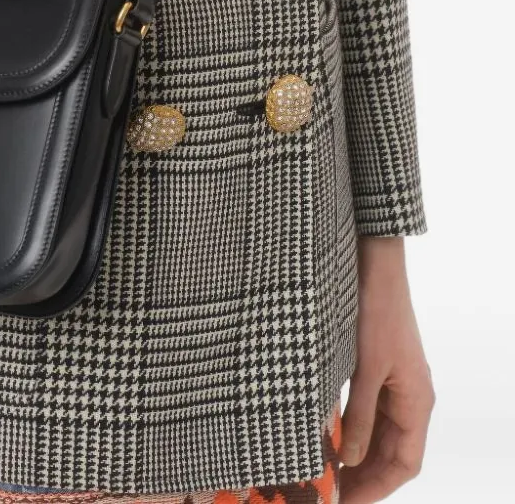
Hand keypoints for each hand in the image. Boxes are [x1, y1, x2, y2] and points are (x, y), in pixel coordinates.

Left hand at [340, 237, 434, 502]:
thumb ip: (358, 416)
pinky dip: (351, 426)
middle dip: (364, 477)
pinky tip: (328, 433)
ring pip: (379, 433)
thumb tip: (351, 459)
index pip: (404, 463)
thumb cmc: (375, 310)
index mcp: (416, 401)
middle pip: (392, 453)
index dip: (378, 489)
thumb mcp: (363, 368)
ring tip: (326, 470)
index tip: (347, 503)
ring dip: (357, 453)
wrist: (374, 263)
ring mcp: (395, 381)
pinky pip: (369, 409)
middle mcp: (410, 396)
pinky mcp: (377, 366)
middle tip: (330, 491)